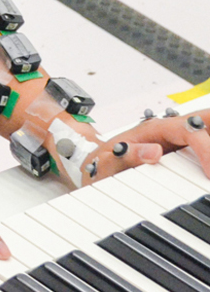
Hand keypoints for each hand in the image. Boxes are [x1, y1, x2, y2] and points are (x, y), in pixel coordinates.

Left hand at [79, 109, 209, 183]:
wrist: (93, 168)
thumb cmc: (101, 162)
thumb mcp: (105, 162)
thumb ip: (125, 156)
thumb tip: (154, 152)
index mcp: (153, 129)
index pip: (189, 130)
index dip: (206, 149)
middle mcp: (168, 132)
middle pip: (203, 121)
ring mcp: (176, 142)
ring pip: (205, 130)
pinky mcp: (180, 153)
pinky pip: (200, 146)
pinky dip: (207, 153)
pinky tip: (207, 170)